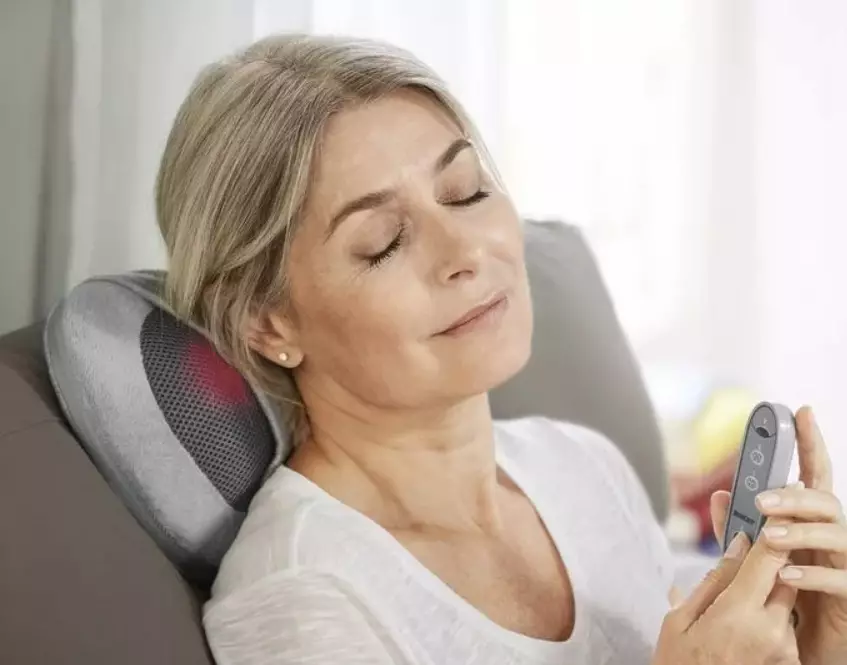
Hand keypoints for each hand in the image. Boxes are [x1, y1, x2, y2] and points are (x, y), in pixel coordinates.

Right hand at [653, 529, 798, 664]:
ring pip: (784, 603)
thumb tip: (737, 545)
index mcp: (738, 614)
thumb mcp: (679, 621)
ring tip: (732, 616)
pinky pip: (784, 629)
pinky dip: (768, 623)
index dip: (773, 530)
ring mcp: (785, 651)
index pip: (767, 559)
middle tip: (741, 568)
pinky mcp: (791, 663)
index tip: (772, 512)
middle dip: (766, 567)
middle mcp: (770, 631)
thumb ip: (713, 581)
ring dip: (765, 598)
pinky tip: (741, 634)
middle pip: (784, 578)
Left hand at [711, 407, 846, 664]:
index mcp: (811, 523)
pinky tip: (786, 576)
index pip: (813, 476)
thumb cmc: (783, 600)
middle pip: (825, 501)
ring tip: (772, 537)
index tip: (801, 412)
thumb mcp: (757, 558)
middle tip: (762, 501)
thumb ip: (741, 527)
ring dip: (801, 532)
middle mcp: (832, 537)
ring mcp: (846, 564)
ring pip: (837, 535)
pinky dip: (812, 576)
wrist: (801, 651)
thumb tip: (720, 495)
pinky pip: (841, 580)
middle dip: (795, 496)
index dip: (811, 443)